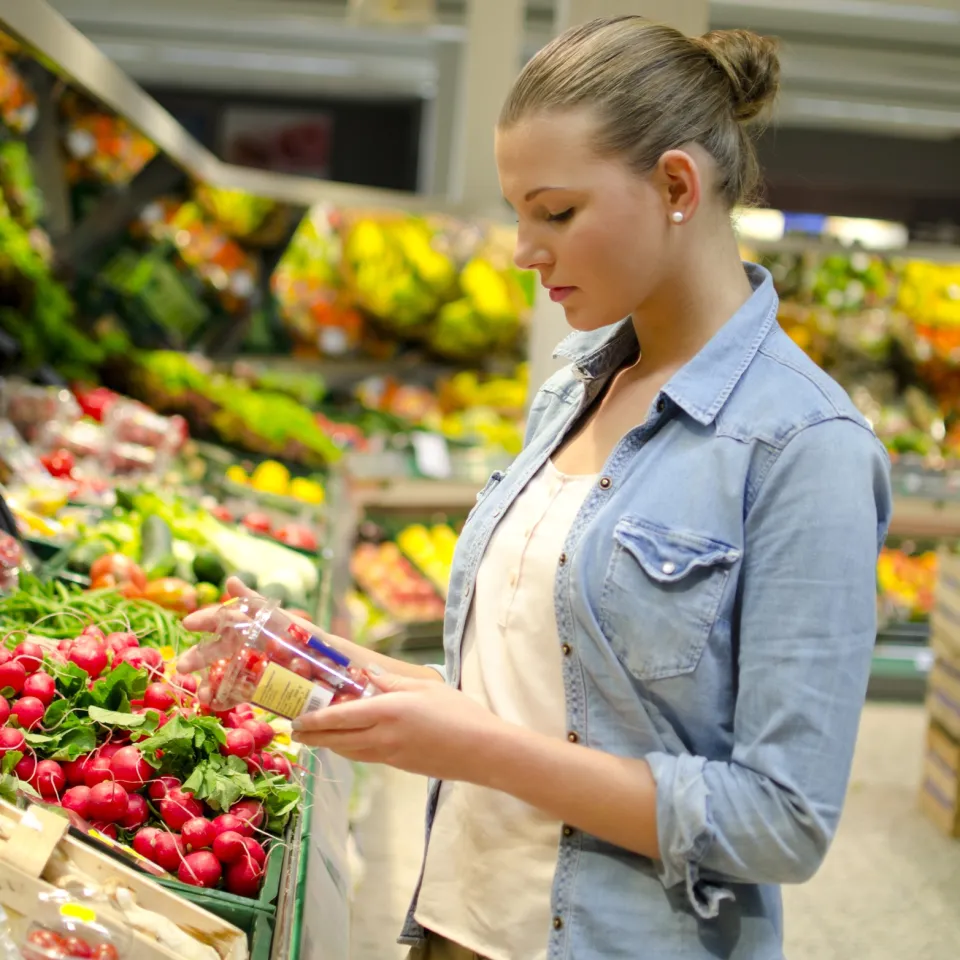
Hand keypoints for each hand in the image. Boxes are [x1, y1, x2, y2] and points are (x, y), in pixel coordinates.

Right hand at [178, 577, 442, 684]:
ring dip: (218, 674)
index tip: (196, 618)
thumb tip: (260, 604)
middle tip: (181, 664)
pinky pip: (262, 693)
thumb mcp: (333, 647)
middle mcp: (291, 652)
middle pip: (243, 645)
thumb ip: (301, 631)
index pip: (258, 616)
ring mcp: (291, 675)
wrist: (392, 699)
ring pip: (246, 670)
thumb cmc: (369, 668)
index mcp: (302, 635)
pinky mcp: (296, 697)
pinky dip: (240, 693)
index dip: (229, 613)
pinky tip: (218, 698)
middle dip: (211, 650)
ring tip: (195, 687)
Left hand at [291, 672, 508, 780]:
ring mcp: (390, 755)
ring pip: (349, 751)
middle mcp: (382, 736)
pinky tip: (350, 742)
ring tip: (317, 737)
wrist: (482, 751)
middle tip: (296, 731)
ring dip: (330, 744)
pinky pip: (365, 756)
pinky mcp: (400, 765)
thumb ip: (393, 682)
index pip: (340, 717)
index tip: (297, 720)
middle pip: (338, 739)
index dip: (315, 720)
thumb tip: (368, 677)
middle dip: (314, 736)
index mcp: (387, 712)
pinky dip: (350, 749)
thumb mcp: (426, 686)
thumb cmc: (459, 712)